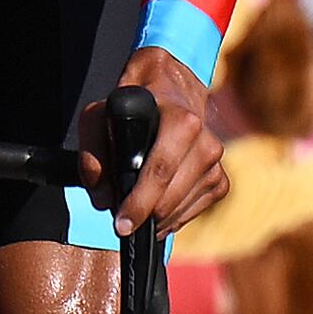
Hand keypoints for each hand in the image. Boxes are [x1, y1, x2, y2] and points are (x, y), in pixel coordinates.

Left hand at [92, 42, 226, 237]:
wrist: (172, 89)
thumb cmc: (135, 105)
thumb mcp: (100, 114)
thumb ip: (91, 154)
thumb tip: (104, 198)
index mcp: (181, 120)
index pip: (161, 170)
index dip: (140, 202)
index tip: (122, 224)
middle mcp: (205, 140)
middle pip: (171, 197)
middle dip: (144, 216)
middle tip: (123, 224)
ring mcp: (216, 161)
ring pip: (182, 209)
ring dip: (157, 219)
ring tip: (138, 214)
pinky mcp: (220, 179)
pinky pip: (194, 212)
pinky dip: (173, 218)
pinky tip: (158, 209)